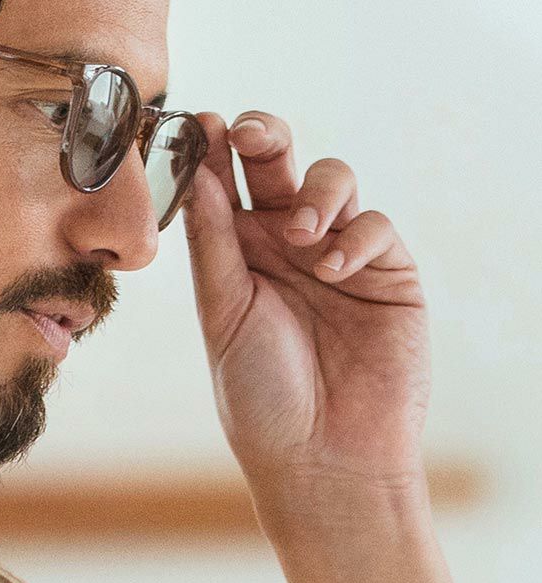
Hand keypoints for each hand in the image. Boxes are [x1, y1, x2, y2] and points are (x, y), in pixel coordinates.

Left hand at [182, 109, 431, 522]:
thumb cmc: (261, 399)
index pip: (223, 186)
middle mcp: (286, 247)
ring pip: (331, 180)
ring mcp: (338, 254)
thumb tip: (197, 174)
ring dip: (314, 192)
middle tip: (248, 132)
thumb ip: (214, 247)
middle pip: (277, 166)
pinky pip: (372, 225)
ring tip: (301, 233)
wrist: (323, 459)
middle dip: (264, 138)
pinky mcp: (386, 272)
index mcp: (236, 257)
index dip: (211, 151)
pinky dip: (355, 235)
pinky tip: (334, 268)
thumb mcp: (224, 317)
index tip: (195, 123)